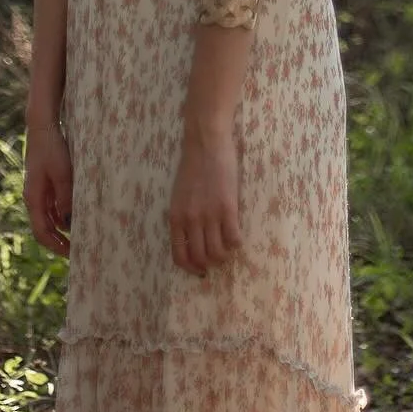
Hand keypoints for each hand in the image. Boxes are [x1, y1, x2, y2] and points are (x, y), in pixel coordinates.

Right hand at [23, 114, 73, 255]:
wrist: (43, 126)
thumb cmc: (52, 148)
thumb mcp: (63, 174)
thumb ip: (66, 200)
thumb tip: (69, 224)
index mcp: (33, 198)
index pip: (41, 232)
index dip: (55, 246)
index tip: (71, 254)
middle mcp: (33, 197)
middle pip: (44, 227)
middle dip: (58, 241)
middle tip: (77, 250)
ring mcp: (38, 190)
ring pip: (49, 217)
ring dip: (61, 229)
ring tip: (79, 234)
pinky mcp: (44, 182)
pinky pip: (52, 206)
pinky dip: (61, 215)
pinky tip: (75, 215)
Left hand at [169, 124, 241, 275]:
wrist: (205, 142)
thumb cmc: (192, 165)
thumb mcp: (178, 195)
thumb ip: (183, 216)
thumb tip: (192, 238)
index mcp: (175, 217)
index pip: (179, 256)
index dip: (190, 268)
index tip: (199, 269)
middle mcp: (191, 220)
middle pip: (200, 258)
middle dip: (209, 264)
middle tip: (216, 259)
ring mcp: (209, 215)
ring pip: (217, 253)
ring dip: (224, 256)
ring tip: (228, 249)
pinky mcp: (227, 208)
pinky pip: (233, 238)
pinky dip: (236, 243)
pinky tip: (236, 235)